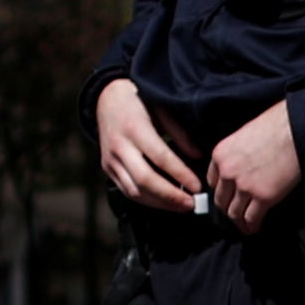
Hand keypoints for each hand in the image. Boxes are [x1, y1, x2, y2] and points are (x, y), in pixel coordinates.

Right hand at [96, 78, 205, 212]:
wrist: (106, 98)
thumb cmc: (139, 101)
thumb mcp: (162, 109)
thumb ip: (179, 133)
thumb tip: (198, 157)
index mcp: (134, 127)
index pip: (160, 157)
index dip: (180, 174)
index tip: (197, 186)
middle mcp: (119, 146)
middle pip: (145, 180)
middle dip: (170, 196)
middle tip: (191, 203)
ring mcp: (110, 159)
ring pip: (134, 191)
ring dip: (160, 203)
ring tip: (181, 206)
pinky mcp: (107, 168)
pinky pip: (127, 191)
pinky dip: (147, 200)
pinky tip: (164, 202)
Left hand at [207, 100, 304, 233]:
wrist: (296, 129)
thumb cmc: (276, 124)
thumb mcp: (245, 134)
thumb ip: (238, 152)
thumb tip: (244, 164)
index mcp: (221, 154)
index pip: (213, 181)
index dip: (222, 191)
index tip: (228, 196)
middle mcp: (227, 172)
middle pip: (221, 200)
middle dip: (228, 209)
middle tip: (235, 213)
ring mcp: (244, 186)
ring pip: (234, 213)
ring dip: (239, 221)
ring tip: (245, 225)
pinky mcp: (263, 197)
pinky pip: (251, 218)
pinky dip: (251, 226)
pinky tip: (254, 228)